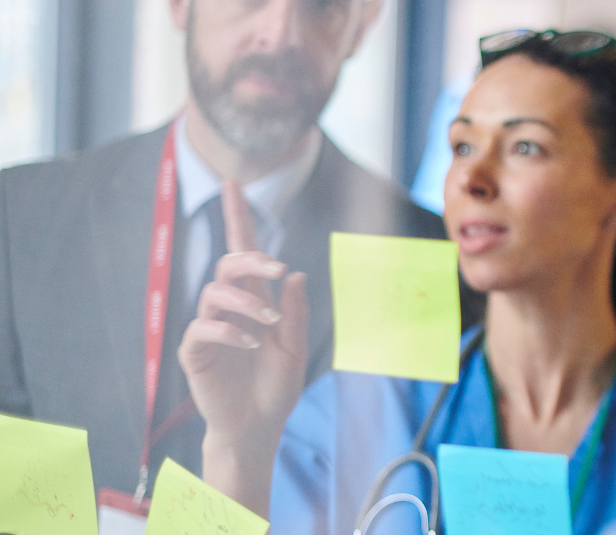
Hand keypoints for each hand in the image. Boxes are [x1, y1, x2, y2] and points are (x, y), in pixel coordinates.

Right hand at [177, 179, 307, 447]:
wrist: (258, 426)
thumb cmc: (275, 387)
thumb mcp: (295, 348)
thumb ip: (296, 313)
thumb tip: (295, 274)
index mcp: (255, 301)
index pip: (244, 251)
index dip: (238, 216)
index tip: (233, 183)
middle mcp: (229, 308)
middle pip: (228, 264)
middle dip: (250, 258)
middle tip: (277, 268)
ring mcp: (209, 328)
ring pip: (214, 292)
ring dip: (245, 301)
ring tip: (269, 324)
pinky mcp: (195, 352)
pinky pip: (201, 328)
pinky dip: (228, 330)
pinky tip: (249, 341)